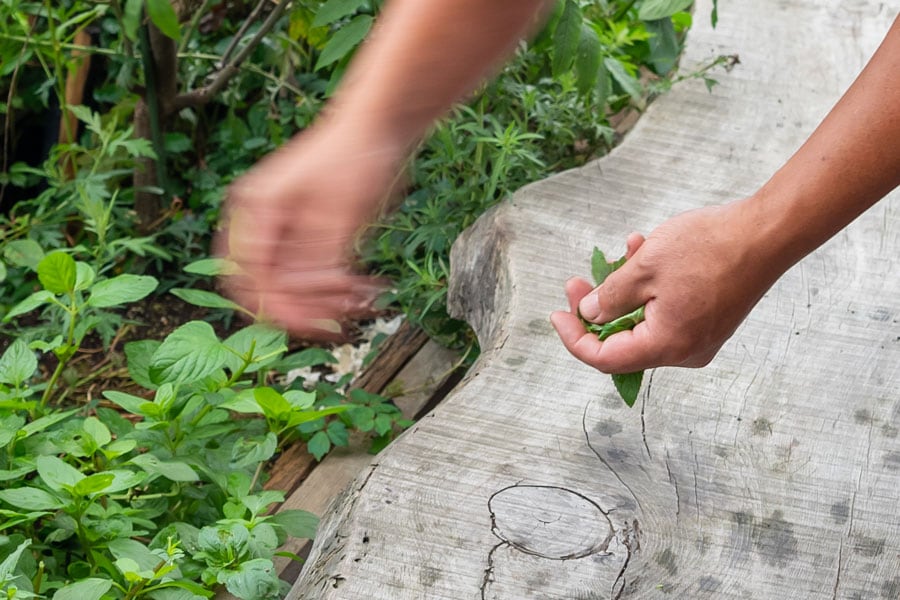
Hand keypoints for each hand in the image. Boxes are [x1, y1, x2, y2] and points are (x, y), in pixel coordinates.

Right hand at [215, 118, 405, 337]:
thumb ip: (319, 258)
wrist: (380, 125)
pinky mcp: (305, 236)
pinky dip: (334, 288)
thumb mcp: (342, 212)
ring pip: (289, 287)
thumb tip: (298, 298)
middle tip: (340, 319)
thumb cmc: (356, 156)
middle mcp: (261, 222)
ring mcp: (282, 230)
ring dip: (322, 301)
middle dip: (301, 308)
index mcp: (256, 209)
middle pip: (263, 286)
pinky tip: (364, 289)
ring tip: (361, 300)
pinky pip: (311, 276)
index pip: (250, 274)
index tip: (314, 322)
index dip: (278, 305)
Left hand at [550, 200, 786, 372]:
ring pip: (643, 323)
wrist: (767, 233)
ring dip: (624, 293)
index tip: (557, 313)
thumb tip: (589, 316)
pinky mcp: (709, 322)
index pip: (605, 359)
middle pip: (623, 343)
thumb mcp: (644, 268)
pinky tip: (643, 253)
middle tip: (577, 281)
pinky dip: (648, 291)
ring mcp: (700, 339)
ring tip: (620, 253)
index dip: (574, 338)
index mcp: (666, 346)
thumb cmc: (709, 248)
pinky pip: (666, 314)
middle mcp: (684, 352)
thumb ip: (609, 298)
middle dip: (596, 310)